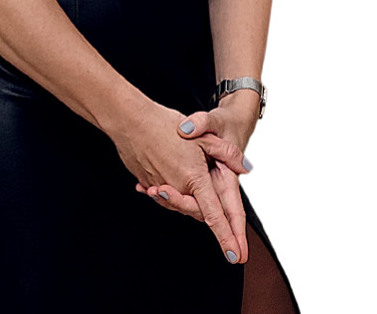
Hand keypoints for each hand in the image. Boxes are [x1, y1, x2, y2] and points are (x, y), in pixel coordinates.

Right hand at [107, 99, 250, 263]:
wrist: (129, 120)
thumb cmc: (165, 125)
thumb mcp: (204, 136)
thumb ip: (227, 153)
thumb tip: (246, 167)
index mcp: (194, 179)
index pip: (214, 215)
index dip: (227, 237)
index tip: (235, 256)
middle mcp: (177, 187)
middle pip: (196, 211)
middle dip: (209, 218)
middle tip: (225, 232)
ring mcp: (160, 187)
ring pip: (179, 202)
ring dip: (185, 199)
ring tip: (190, 186)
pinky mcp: (147, 182)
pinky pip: (163, 193)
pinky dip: (168, 191)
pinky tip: (165, 182)